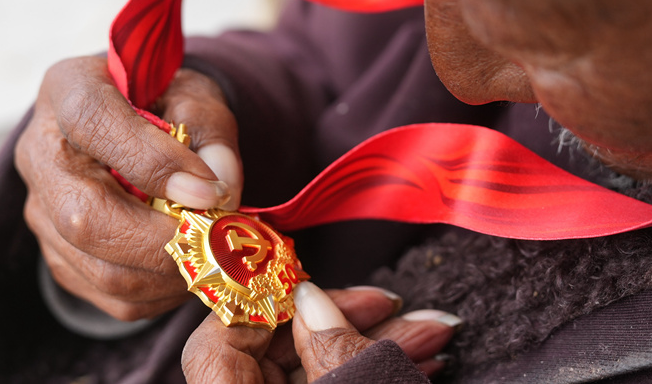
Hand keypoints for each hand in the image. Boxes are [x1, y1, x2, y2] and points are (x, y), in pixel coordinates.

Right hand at [15, 56, 242, 320]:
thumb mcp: (196, 98)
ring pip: (98, 266)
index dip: (153, 162)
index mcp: (69, 89)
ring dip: (169, 273)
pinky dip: (162, 292)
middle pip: (84, 214)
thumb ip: (212, 136)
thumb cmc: (168, 103)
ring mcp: (41, 210)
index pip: (92, 123)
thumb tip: (218, 193)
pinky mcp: (58, 255)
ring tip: (214, 255)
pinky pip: (109, 295)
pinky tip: (191, 267)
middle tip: (219, 241)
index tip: (209, 190)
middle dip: (165, 240)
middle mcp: (41, 151)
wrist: (138, 121)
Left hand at [182, 282, 458, 382]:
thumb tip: (310, 298)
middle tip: (393, 301)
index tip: (315, 282)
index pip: (218, 341)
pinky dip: (371, 369)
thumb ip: (335, 350)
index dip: (265, 304)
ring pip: (313, 368)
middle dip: (342, 319)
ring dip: (374, 343)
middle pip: (273, 352)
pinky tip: (420, 357)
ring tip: (433, 330)